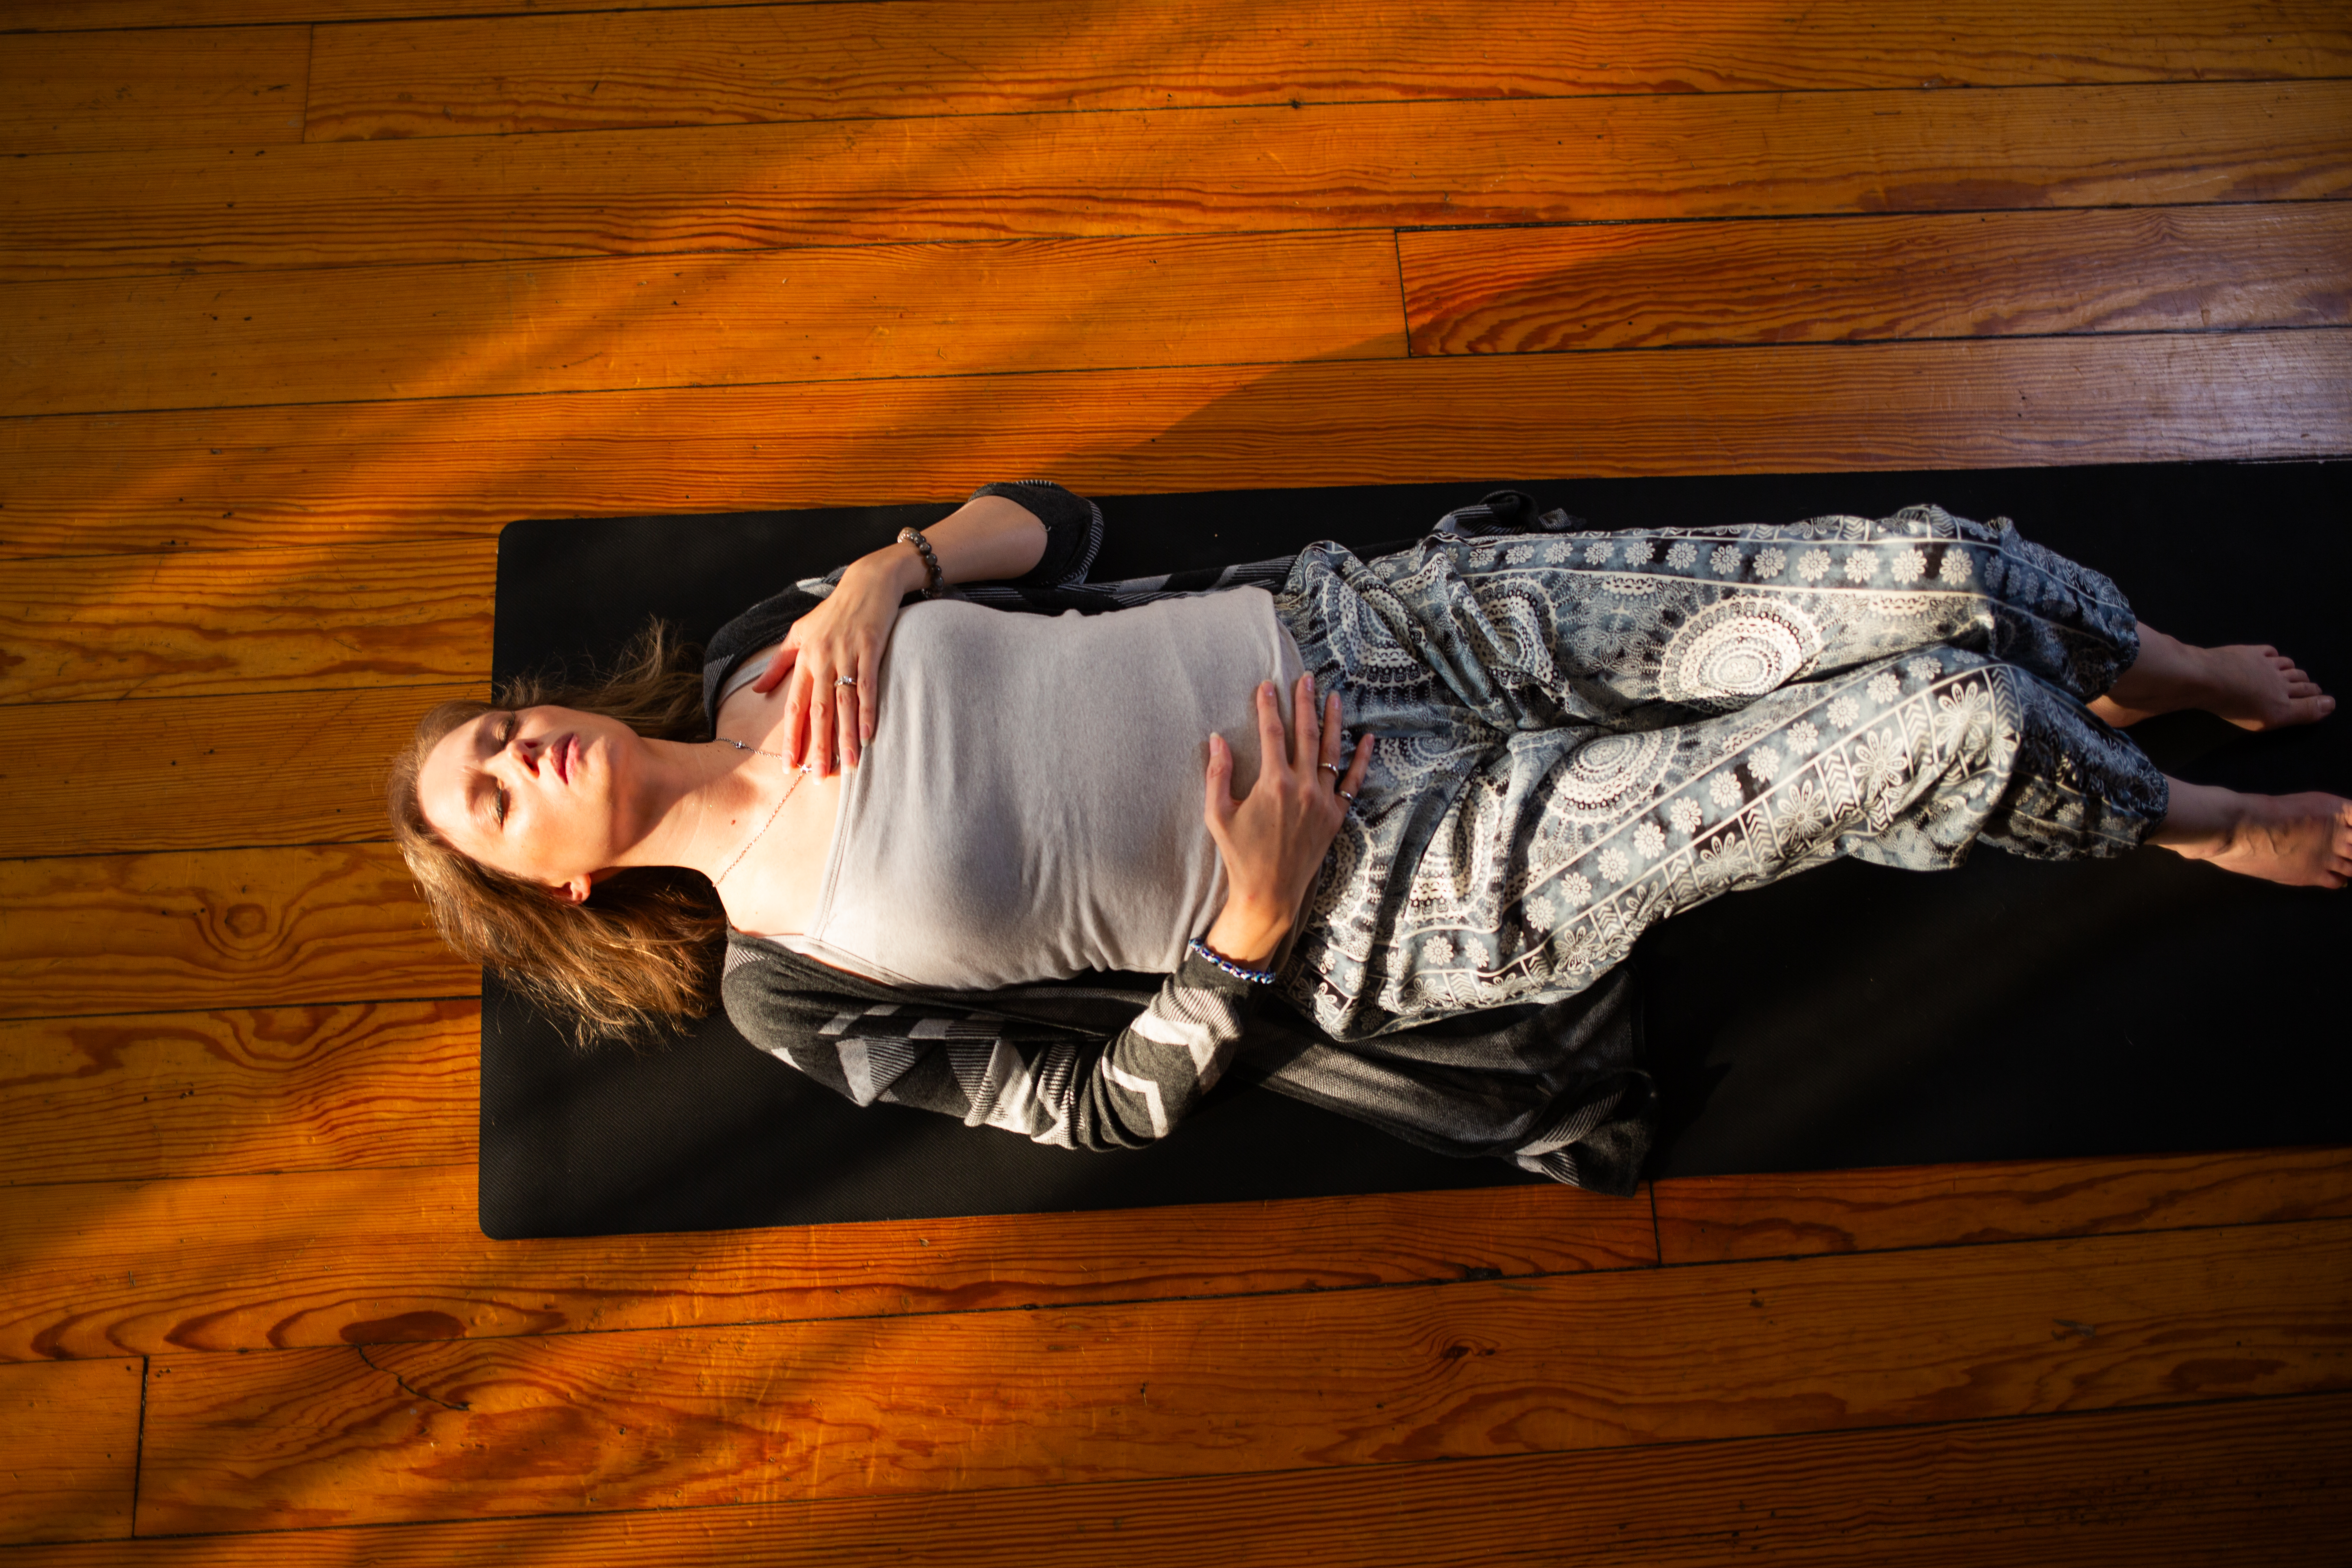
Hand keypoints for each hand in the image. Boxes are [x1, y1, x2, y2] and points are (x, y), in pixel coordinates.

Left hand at [748, 548, 922, 771]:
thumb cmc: (832, 610)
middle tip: (818, 777)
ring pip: (844, 704)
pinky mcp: (871, 649)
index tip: (789, 765)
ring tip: (848, 767)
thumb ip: (778, 663)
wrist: (866, 582)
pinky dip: (868, 711)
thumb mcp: (799, 632)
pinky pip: (868, 686)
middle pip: (818, 711)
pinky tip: (868, 735)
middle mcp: (823, 660)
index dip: (792, 737)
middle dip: (819, 747)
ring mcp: (848, 655)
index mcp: (804, 659)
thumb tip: (757, 691)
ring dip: (845, 737)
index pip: (794, 705)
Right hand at [1202, 674, 1372, 966]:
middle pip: (1305, 734)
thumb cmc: (1239, 855)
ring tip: (1333, 696)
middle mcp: (1302, 787)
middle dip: (1304, 703)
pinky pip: (1353, 782)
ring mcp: (1323, 801)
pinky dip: (1362, 759)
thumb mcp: (1217, 815)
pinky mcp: (1335, 816)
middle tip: (1305, 679)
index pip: (1271, 734)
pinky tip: (1368, 738)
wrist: (1269, 893)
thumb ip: (1216, 775)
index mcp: (1273, 784)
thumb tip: (1216, 739)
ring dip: (1332, 721)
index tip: (1267, 684)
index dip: (1268, 706)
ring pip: (1330, 751)